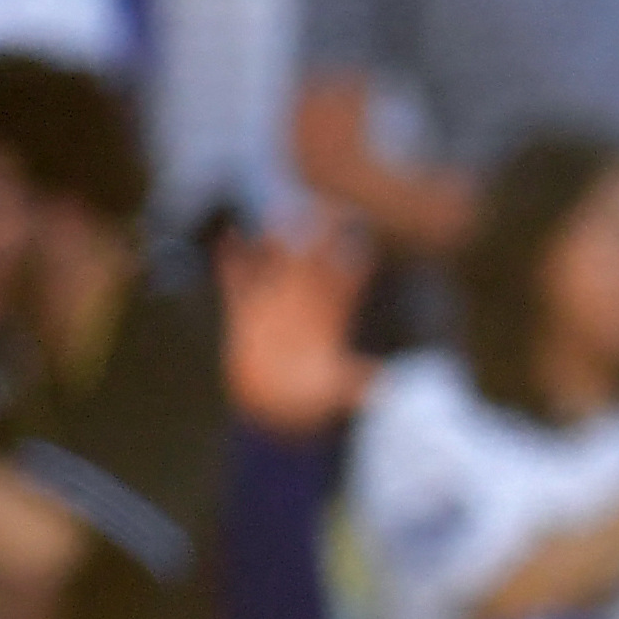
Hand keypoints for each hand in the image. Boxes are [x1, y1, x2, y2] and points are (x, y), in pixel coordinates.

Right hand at [219, 223, 376, 433]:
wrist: (278, 411)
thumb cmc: (314, 401)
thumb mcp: (336, 392)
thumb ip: (357, 384)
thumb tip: (389, 388)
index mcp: (333, 313)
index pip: (350, 273)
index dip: (356, 252)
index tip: (360, 230)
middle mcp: (306, 302)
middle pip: (315, 257)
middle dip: (318, 232)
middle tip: (318, 207)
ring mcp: (275, 304)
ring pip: (277, 262)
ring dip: (275, 241)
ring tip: (275, 219)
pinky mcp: (245, 313)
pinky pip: (239, 281)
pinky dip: (234, 260)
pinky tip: (230, 237)